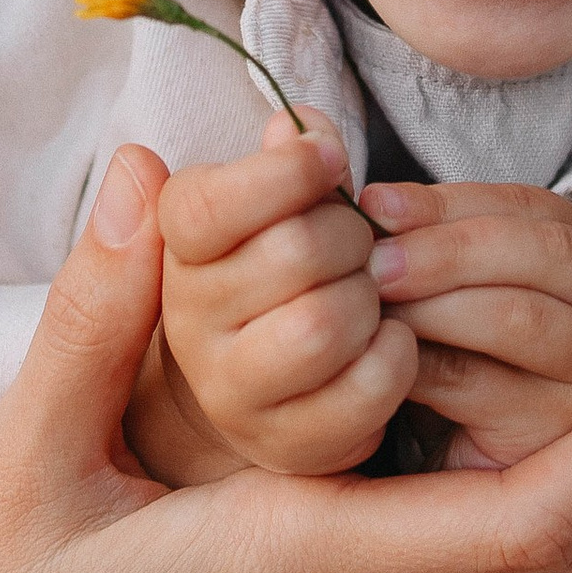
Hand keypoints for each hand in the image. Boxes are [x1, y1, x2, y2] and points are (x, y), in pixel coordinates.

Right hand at [134, 115, 414, 481]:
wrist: (257, 386)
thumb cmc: (276, 273)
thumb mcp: (266, 208)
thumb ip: (282, 160)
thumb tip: (295, 127)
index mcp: (175, 250)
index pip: (208, 205)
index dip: (286, 172)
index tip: (328, 159)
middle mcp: (189, 325)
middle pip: (294, 252)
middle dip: (350, 235)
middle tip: (357, 242)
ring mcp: (233, 394)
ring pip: (324, 325)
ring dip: (370, 298)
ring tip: (368, 294)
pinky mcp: (290, 445)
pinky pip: (368, 386)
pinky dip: (396, 354)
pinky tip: (385, 340)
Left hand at [362, 177, 571, 464]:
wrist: (482, 498)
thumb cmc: (470, 372)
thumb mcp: (477, 291)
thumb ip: (447, 241)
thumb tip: (374, 204)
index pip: (534, 209)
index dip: (450, 203)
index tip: (376, 204)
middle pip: (542, 253)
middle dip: (446, 247)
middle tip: (372, 257)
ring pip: (520, 316)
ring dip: (436, 300)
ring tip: (372, 299)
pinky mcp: (564, 439)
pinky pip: (482, 384)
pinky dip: (421, 360)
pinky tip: (378, 354)